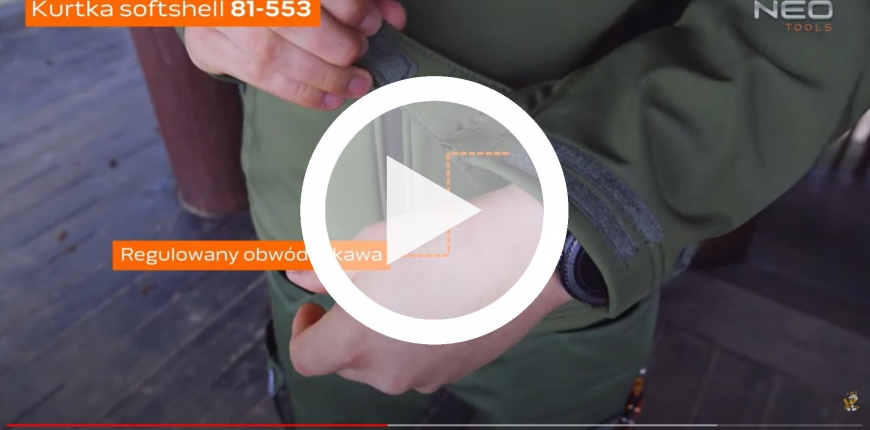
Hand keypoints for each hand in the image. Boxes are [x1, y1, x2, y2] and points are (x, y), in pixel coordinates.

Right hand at [184, 0, 406, 109]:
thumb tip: (394, 19)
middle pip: (293, 19)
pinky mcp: (208, 46)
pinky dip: (302, 92)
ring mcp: (220, 16)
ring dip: (325, 77)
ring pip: (275, 54)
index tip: (372, 25)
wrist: (218, 2)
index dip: (349, 8)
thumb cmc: (282, 0)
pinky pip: (260, 77)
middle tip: (361, 57)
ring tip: (356, 85)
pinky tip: (330, 99)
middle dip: (337, 45)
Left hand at [286, 185, 572, 393]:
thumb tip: (298, 274)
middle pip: (347, 361)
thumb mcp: (375, 243)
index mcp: (360, 338)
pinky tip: (437, 301)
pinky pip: (420, 361)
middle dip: (346, 327)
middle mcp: (390, 369)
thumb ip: (328, 268)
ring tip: (407, 289)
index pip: (307, 357)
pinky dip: (416, 338)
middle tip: (363, 285)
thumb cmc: (449, 240)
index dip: (302, 330)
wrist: (525, 253)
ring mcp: (428, 375)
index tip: (315, 306)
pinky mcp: (458, 371)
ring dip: (382, 333)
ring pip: (385, 362)